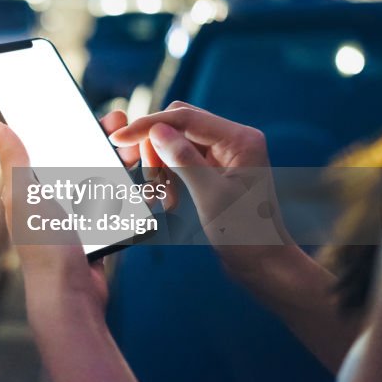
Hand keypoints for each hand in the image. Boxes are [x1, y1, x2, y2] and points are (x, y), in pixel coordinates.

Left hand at [0, 110, 136, 312]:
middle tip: (118, 122)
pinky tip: (138, 172)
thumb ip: (14, 163)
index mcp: (27, 189)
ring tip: (132, 147)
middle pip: (76, 155)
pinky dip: (125, 186)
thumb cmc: (44, 247)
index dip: (60, 123)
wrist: (72, 294)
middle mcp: (49, 198)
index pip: (43, 145)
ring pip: (98, 175)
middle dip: (97, 136)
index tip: (81, 106)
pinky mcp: (98, 227)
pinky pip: (113, 200)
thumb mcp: (24, 198)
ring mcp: (75, 213)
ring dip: (115, 158)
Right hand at [109, 102, 291, 271]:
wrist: (262, 263)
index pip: (184, 118)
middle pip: (178, 124)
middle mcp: (233, 139)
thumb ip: (183, 160)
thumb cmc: (246, 234)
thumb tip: (156, 130)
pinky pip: (180, 158)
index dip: (148, 126)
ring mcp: (224, 153)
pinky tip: (168, 198)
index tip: (119, 138)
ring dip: (160, 165)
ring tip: (161, 195)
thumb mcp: (211, 197)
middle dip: (154, 147)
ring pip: (175, 141)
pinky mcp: (214, 167)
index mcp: (240, 140)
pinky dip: (167, 175)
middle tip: (147, 178)